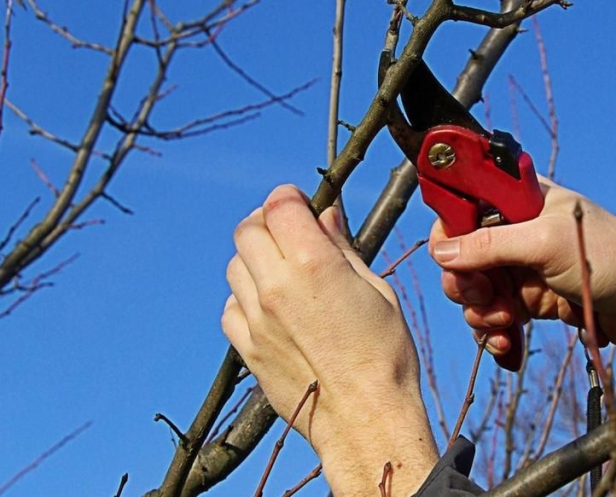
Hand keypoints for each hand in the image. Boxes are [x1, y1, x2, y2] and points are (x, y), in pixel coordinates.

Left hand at [223, 185, 436, 496]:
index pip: (280, 206)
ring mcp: (256, 319)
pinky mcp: (246, 348)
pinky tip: (272, 307)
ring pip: (235, 266)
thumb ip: (342, 248)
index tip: (301, 203)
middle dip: (268, 222)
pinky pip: (231, 307)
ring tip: (284, 272)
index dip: (290, 197)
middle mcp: (275, 286)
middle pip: (248, 230)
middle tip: (290, 231)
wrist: (365, 419)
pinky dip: (245, 297)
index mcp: (313, 264)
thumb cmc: (384, 356)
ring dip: (255, 259)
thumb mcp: (376, 290)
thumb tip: (325, 217)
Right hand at [430, 180, 615, 400]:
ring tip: (506, 324)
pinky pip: (495, 315)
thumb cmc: (609, 257)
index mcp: (518, 198)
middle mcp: (515, 228)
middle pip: (462, 255)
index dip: (451, 235)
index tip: (455, 262)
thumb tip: (440, 251)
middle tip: (485, 300)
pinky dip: (495, 331)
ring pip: (475, 290)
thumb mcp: (545, 244)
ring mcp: (521, 265)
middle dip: (466, 283)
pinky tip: (506, 344)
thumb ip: (490, 245)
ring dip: (481, 313)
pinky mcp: (529, 297)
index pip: (463, 206)